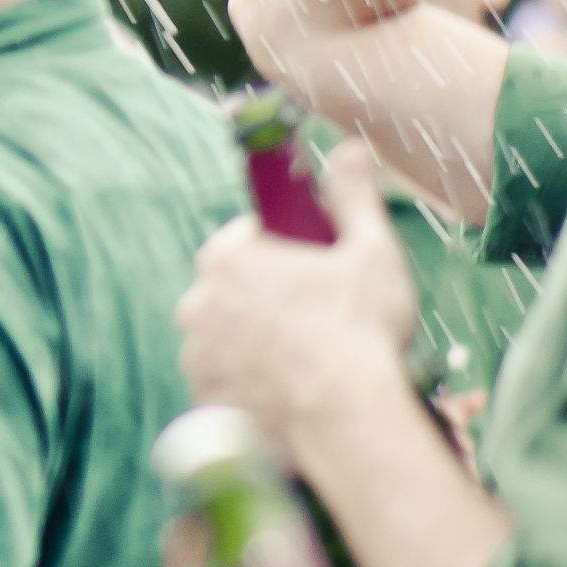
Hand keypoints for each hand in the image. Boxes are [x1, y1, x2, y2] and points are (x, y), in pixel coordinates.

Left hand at [178, 142, 422, 457]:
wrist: (347, 418)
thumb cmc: (360, 329)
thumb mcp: (370, 250)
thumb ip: (354, 196)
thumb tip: (350, 147)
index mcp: (225, 258)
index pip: (245, 238)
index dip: (283, 249)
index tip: (314, 270)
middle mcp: (196, 304)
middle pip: (232, 289)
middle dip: (266, 297)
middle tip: (316, 318)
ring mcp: (195, 356)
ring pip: (226, 337)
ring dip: (254, 342)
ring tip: (306, 360)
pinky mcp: (202, 401)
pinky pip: (224, 383)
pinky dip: (248, 385)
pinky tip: (287, 392)